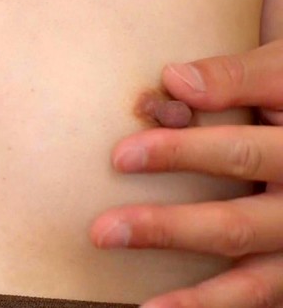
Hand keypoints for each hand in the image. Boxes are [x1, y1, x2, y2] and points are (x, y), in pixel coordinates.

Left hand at [90, 40, 282, 306]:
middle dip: (168, 230)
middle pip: (237, 226)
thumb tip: (174, 81)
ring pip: (255, 283)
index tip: (119, 157)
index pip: (240, 154)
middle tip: (102, 231)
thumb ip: (237, 78)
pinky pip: (261, 300)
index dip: (181, 154)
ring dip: (196, 299)